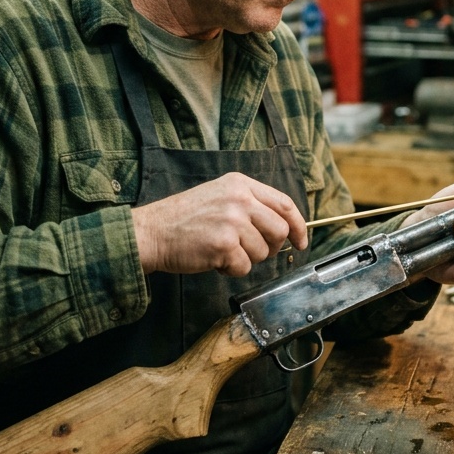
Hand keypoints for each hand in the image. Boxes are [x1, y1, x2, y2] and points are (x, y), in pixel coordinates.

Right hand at [131, 172, 307, 276]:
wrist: (153, 232)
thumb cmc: (185, 219)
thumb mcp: (220, 196)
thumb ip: (250, 205)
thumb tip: (284, 229)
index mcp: (240, 184)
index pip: (284, 204)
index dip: (298, 225)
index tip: (300, 241)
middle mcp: (239, 199)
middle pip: (279, 230)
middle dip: (271, 248)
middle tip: (252, 252)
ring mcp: (232, 221)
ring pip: (263, 252)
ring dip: (246, 259)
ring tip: (223, 251)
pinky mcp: (224, 244)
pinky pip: (244, 267)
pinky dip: (231, 270)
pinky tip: (214, 260)